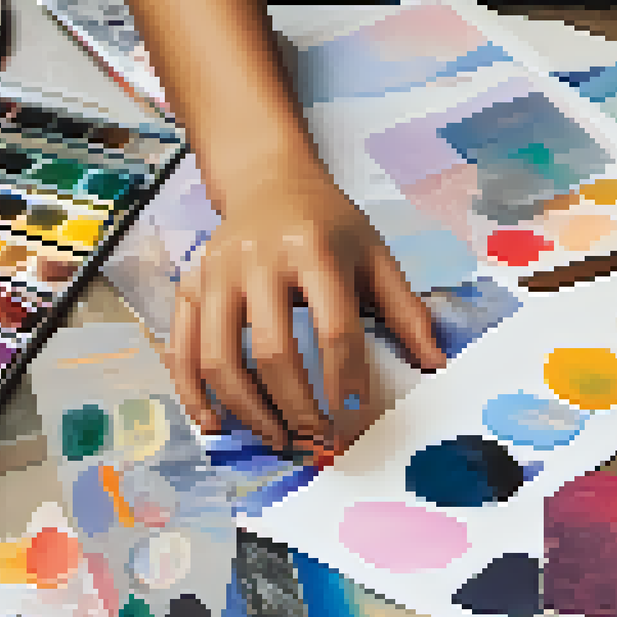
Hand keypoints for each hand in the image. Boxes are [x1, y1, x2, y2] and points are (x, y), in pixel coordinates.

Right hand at [167, 163, 446, 449]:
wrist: (269, 179)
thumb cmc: (329, 224)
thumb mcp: (375, 255)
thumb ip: (405, 310)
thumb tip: (435, 362)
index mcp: (314, 250)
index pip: (333, 325)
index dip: (345, 375)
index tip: (354, 411)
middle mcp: (259, 260)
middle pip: (273, 350)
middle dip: (297, 406)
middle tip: (317, 437)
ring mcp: (215, 273)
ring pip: (219, 358)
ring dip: (247, 410)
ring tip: (276, 437)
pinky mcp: (187, 284)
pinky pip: (181, 349)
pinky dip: (192, 393)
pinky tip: (215, 423)